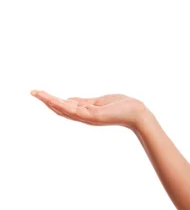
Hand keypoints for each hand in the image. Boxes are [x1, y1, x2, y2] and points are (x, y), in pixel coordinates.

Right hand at [30, 90, 147, 129]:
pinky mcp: (92, 116)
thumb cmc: (122, 106)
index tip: (40, 93)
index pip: (66, 107)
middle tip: (32, 92)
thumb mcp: (98, 101)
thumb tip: (70, 99)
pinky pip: (73, 110)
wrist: (137, 113)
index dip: (52, 101)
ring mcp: (88, 117)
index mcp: (86, 112)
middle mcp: (85, 116)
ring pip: (64, 110)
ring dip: (49, 101)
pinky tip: (52, 99)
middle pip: (61, 109)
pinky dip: (61, 104)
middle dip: (46, 101)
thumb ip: (84, 101)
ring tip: (36, 93)